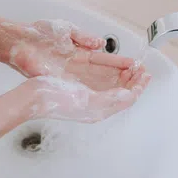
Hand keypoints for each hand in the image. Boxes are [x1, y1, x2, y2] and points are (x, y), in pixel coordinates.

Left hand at [5, 19, 139, 90]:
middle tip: (140, 77)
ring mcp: (72, 76)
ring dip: (115, 85)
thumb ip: (84, 37)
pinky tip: (111, 93)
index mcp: (80, 53)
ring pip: (99, 83)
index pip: (105, 60)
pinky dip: (98, 92)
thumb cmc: (38, 34)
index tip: (134, 64)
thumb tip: (100, 44)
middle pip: (106, 74)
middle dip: (124, 76)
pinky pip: (84, 89)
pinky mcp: (63, 83)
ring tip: (132, 86)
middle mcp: (79, 67)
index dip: (120, 63)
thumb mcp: (67, 30)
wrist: (19, 43)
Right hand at [22, 69, 150, 123]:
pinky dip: (111, 76)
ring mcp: (87, 100)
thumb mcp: (85, 98)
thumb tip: (130, 95)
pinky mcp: (79, 93)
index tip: (146, 74)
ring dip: (124, 77)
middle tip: (142, 69)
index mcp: (99, 110)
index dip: (138, 86)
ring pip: (113, 88)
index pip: (127, 99)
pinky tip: (112, 69)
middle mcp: (96, 106)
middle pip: (122, 94)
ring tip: (132, 67)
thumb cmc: (53, 98)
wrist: (31, 98)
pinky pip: (102, 85)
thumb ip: (110, 98)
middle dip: (134, 81)